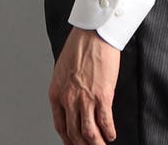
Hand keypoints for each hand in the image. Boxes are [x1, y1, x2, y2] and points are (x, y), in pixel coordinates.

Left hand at [49, 26, 119, 143]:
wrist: (93, 33)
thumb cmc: (79, 45)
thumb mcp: (62, 70)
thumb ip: (65, 89)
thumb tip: (72, 103)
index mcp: (56, 93)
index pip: (60, 126)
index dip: (68, 139)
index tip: (73, 143)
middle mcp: (69, 100)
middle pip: (75, 134)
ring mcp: (86, 99)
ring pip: (89, 133)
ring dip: (96, 144)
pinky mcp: (103, 95)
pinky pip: (105, 122)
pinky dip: (108, 131)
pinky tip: (111, 134)